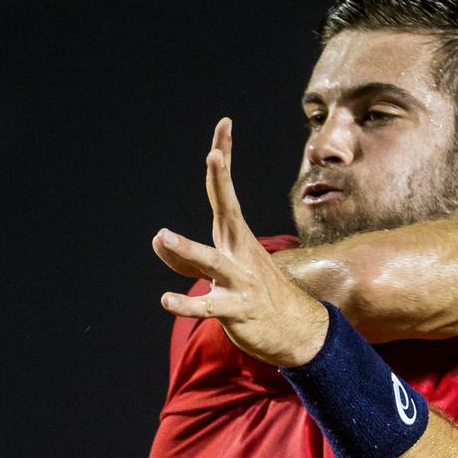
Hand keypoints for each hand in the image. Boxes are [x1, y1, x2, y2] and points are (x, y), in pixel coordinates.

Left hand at [152, 118, 328, 367]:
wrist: (299, 332)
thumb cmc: (256, 297)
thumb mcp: (221, 273)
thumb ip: (186, 258)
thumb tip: (158, 242)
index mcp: (236, 238)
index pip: (225, 192)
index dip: (224, 157)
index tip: (224, 125)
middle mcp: (240, 253)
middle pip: (228, 212)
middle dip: (221, 183)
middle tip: (215, 156)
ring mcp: (241, 281)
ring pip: (212, 262)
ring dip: (188, 249)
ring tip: (163, 236)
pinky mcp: (237, 310)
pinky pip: (208, 307)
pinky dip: (187, 304)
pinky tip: (166, 300)